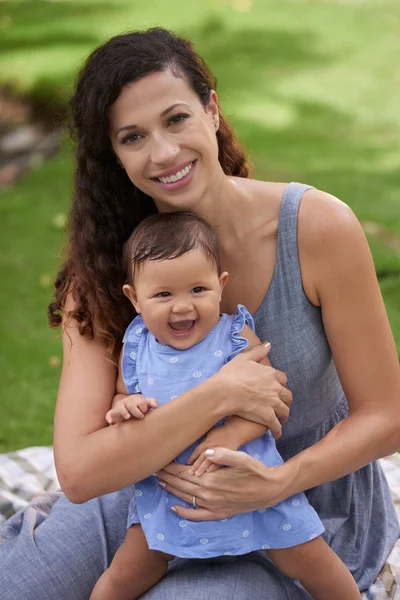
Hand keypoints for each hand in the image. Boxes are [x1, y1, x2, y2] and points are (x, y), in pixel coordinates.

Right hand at [106, 394, 157, 423]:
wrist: (128, 408)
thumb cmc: (140, 406)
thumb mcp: (146, 403)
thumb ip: (152, 402)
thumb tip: (156, 406)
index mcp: (136, 398)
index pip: (140, 401)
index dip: (144, 408)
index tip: (145, 413)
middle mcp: (127, 401)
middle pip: (130, 404)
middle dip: (136, 411)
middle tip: (141, 417)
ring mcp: (119, 406)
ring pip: (120, 407)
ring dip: (124, 412)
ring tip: (128, 417)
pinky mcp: (113, 412)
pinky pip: (109, 413)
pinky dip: (109, 417)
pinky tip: (111, 422)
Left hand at [157, 448, 290, 520]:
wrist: (270, 490)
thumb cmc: (256, 470)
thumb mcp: (241, 458)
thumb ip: (223, 455)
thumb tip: (206, 454)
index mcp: (211, 480)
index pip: (184, 472)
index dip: (170, 467)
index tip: (159, 461)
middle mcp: (209, 495)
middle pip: (181, 484)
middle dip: (166, 477)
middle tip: (153, 470)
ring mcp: (213, 506)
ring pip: (186, 498)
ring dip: (171, 490)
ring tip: (159, 483)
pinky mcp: (219, 513)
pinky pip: (197, 516)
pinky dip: (184, 513)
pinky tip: (174, 509)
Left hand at [187, 427, 242, 475]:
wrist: (234, 432)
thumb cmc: (220, 432)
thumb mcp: (209, 434)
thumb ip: (203, 442)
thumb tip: (195, 449)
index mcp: (208, 441)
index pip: (198, 451)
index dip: (192, 457)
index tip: (188, 463)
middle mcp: (213, 447)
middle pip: (202, 458)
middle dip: (195, 465)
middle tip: (190, 472)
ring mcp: (220, 452)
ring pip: (209, 462)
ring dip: (202, 468)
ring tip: (197, 475)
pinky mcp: (226, 456)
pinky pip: (218, 463)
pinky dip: (213, 468)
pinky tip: (208, 472)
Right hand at [217, 343, 291, 438]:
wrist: (225, 391)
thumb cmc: (231, 374)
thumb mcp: (243, 358)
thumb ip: (258, 351)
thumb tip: (268, 344)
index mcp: (271, 373)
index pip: (283, 379)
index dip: (281, 384)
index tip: (278, 388)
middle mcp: (275, 388)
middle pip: (287, 396)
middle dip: (286, 401)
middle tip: (282, 405)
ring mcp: (273, 403)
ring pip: (284, 411)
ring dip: (284, 416)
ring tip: (281, 420)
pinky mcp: (267, 416)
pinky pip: (276, 425)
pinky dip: (277, 430)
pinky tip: (276, 433)